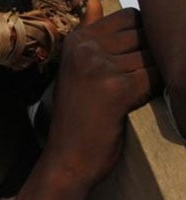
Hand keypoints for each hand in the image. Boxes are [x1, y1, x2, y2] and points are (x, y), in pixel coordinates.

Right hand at [43, 8, 161, 187]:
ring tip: (123, 99)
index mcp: (76, 40)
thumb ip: (91, 33)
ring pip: (152, 57)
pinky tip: (130, 106)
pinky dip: (152, 93)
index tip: (122, 67)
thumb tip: (95, 1)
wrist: (66, 161)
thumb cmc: (77, 118)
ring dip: (149, 78)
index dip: (138, 42)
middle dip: (145, 59)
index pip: (131, 18)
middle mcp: (84, 48)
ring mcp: (99, 67)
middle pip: (145, 35)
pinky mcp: (116, 88)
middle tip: (123, 87)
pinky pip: (155, 77)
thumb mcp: (77, 70)